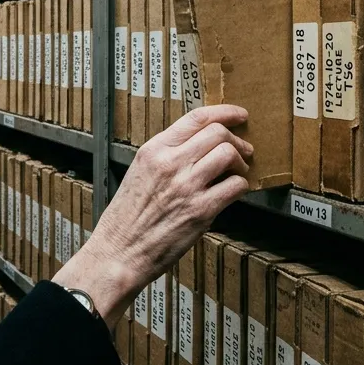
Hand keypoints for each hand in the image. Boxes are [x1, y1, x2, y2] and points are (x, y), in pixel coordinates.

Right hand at [53, 106, 251, 329]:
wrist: (119, 252)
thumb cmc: (127, 218)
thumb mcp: (139, 173)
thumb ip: (166, 157)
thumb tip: (198, 148)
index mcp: (153, 150)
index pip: (196, 118)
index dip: (224, 112)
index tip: (239, 115)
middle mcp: (170, 163)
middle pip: (218, 133)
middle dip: (237, 140)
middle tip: (244, 151)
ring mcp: (186, 186)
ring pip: (229, 155)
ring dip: (241, 163)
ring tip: (238, 173)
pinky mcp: (200, 211)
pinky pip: (234, 186)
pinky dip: (241, 186)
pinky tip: (233, 192)